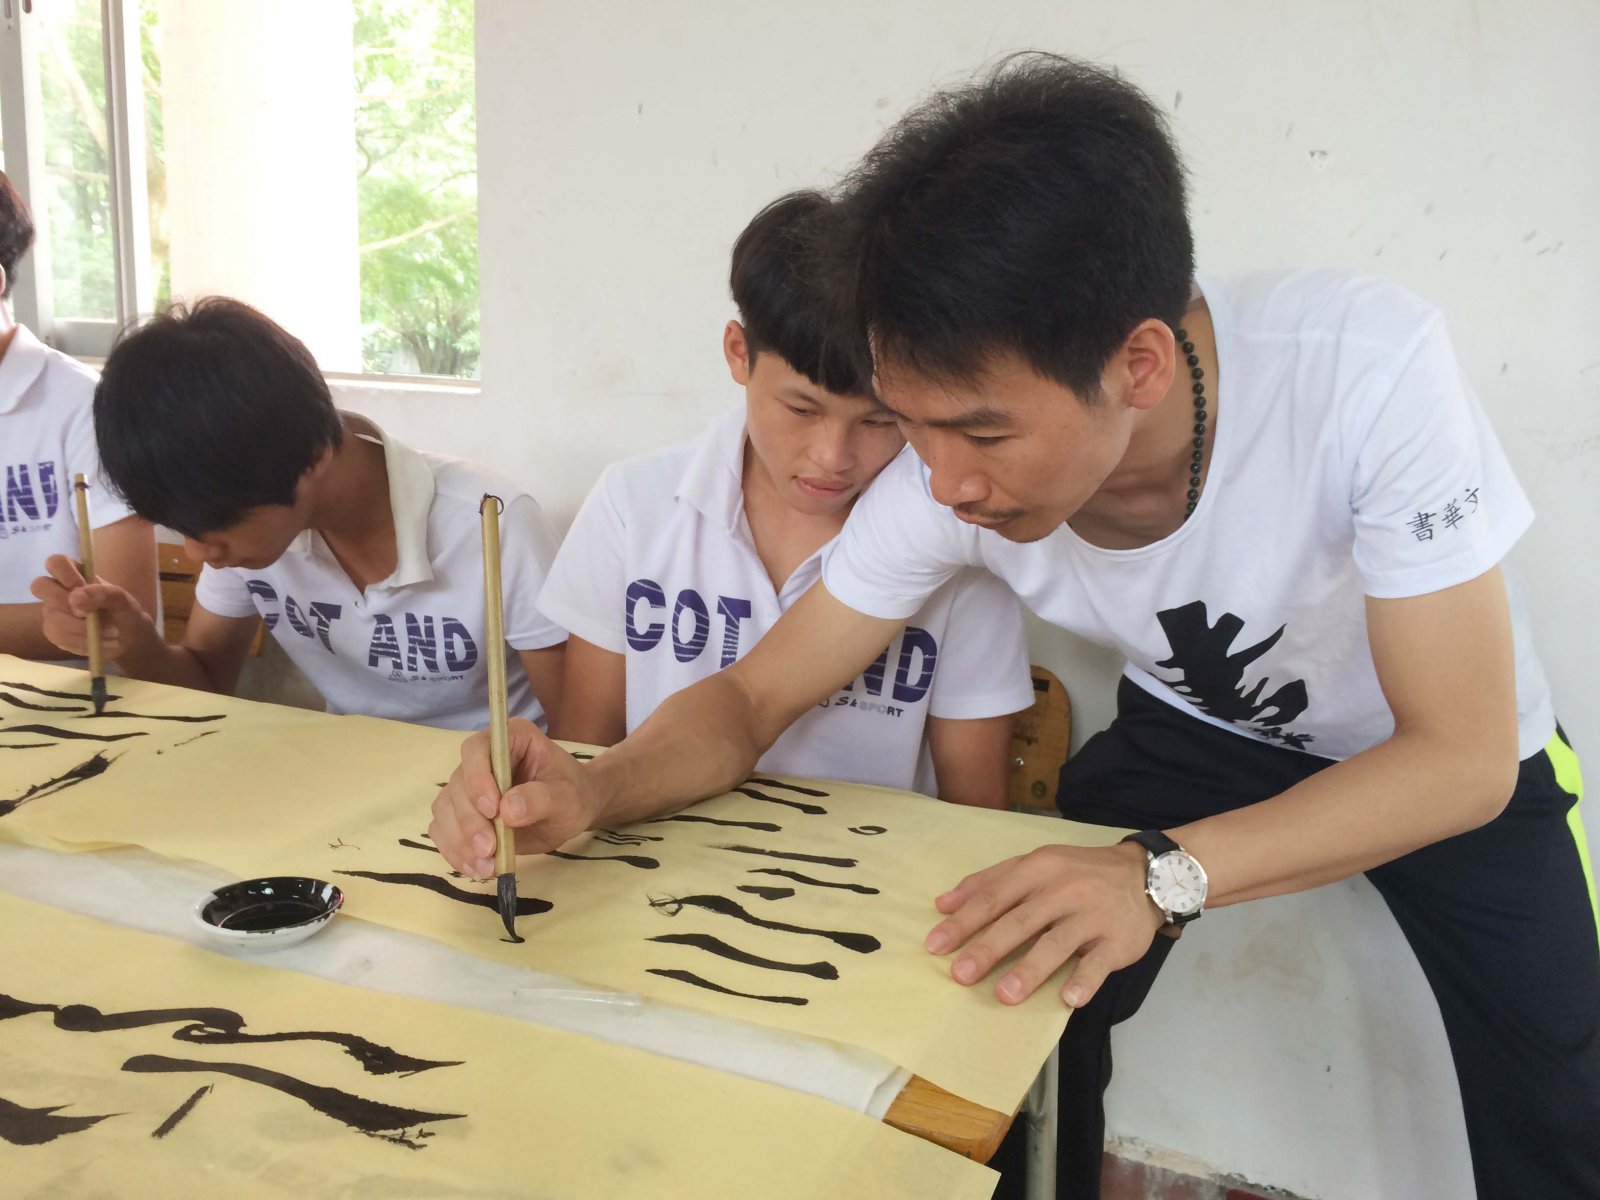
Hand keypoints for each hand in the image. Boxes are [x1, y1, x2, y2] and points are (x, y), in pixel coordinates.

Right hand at [31, 553, 156, 660]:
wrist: (127, 637)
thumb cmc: (123, 610)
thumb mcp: (122, 600)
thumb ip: (102, 594)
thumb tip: (74, 598)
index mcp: (75, 572)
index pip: (56, 563)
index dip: (64, 574)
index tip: (80, 587)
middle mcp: (58, 589)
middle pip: (40, 586)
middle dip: (64, 602)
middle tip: (88, 615)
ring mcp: (52, 610)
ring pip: (52, 617)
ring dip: (82, 628)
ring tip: (109, 633)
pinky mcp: (53, 631)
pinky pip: (58, 636)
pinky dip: (81, 641)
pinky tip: (97, 642)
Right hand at [428, 718, 602, 875]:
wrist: (571, 813)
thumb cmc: (574, 795)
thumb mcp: (568, 797)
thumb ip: (542, 799)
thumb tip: (508, 810)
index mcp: (510, 739)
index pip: (477, 750)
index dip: (477, 778)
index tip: (492, 810)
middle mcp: (482, 758)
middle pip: (457, 784)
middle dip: (470, 821)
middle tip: (489, 849)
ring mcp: (468, 786)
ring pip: (445, 809)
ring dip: (460, 841)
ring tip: (486, 866)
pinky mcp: (462, 813)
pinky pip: (444, 830)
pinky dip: (456, 851)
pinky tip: (476, 869)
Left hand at [924, 841, 1163, 1007]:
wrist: (1146, 874)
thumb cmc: (1079, 872)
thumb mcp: (1035, 864)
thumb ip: (989, 881)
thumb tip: (942, 904)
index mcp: (1037, 870)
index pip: (994, 897)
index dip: (964, 921)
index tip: (936, 945)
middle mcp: (1062, 891)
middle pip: (1020, 921)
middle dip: (988, 948)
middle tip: (961, 974)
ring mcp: (1091, 916)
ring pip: (1056, 943)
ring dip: (1030, 970)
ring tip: (1004, 995)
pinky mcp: (1117, 940)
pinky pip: (1099, 962)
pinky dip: (1084, 980)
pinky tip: (1068, 999)